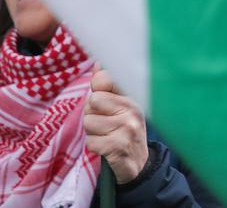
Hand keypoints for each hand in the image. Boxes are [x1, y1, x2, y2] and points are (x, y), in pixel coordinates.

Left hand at [83, 69, 148, 184]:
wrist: (138, 163)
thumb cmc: (124, 130)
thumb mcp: (121, 106)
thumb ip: (108, 86)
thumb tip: (97, 64)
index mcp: (133, 97)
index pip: (105, 79)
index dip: (98, 88)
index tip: (103, 97)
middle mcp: (132, 110)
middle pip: (92, 102)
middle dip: (92, 113)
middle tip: (105, 122)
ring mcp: (126, 128)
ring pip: (88, 122)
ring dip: (92, 132)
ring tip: (106, 135)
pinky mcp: (117, 147)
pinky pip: (90, 142)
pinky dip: (94, 146)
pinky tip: (106, 147)